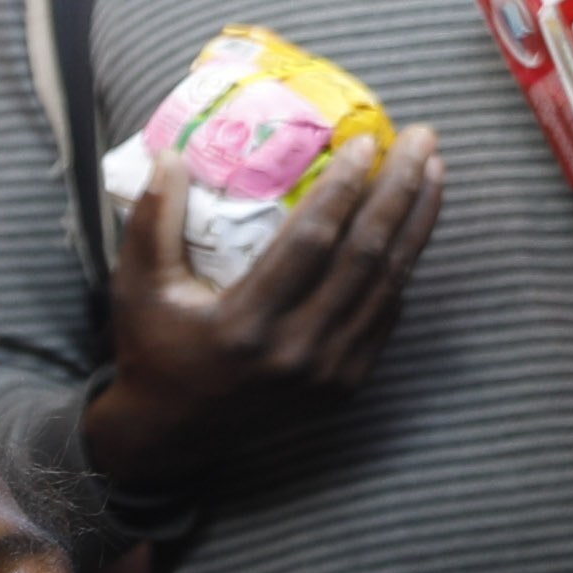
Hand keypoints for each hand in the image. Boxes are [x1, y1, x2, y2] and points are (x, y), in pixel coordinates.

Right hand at [78, 132, 442, 493]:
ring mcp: (326, 373)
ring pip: (388, 285)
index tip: (365, 142)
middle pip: (365, 257)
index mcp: (242, 326)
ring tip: (434, 170)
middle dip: (400, 189)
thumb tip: (170, 156)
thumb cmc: (153, 349)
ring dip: (417, 223)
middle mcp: (292, 352)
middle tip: (421, 139)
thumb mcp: (138, 287)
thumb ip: (152, 223)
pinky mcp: (344, 385)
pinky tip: (412, 227)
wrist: (171, 433)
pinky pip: (385, 316)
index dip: (344, 188)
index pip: (311, 242)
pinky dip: (403, 267)